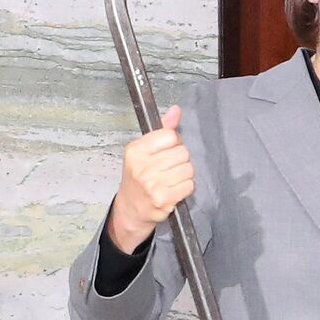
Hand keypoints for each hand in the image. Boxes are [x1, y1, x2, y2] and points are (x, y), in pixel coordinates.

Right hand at [106, 105, 194, 251]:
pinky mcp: (163, 199)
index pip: (170, 136)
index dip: (174, 143)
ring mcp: (152, 184)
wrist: (130, 209)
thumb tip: (176, 110)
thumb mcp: (144, 151)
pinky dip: (185, 187)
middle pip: (182, 152)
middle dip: (180, 160)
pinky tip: (174, 189)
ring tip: (171, 179)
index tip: (167, 151)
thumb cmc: (138, 177)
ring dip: (184, 174)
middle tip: (169, 168)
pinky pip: (189, 185)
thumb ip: (162, 130)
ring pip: (188, 169)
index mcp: (136, 150)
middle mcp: (142, 167)